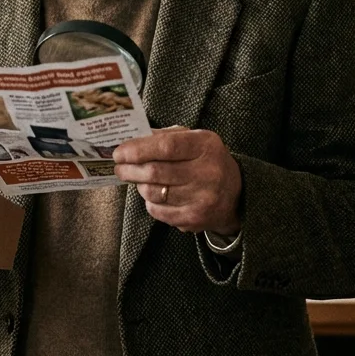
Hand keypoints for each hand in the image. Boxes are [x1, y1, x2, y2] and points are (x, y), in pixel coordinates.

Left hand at [113, 126, 242, 234]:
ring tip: (138, 179)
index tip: (119, 152)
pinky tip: (155, 195)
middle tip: (119, 167)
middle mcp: (207, 173)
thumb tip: (131, 139)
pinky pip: (158, 211)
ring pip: (153, 192)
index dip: (137, 150)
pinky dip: (150, 202)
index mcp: (206, 146)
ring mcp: (202, 198)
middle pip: (155, 172)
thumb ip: (165, 136)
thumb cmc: (206, 160)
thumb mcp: (194, 140)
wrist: (236, 194)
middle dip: (130, 169)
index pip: (165, 147)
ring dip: (139, 185)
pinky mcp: (194, 219)